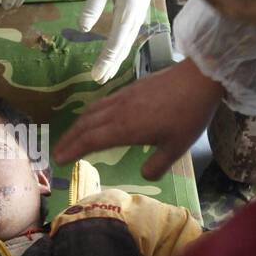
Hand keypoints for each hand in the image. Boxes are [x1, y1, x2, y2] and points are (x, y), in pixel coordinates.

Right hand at [54, 57, 223, 179]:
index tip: (59, 160)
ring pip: (92, 111)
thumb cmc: (189, 115)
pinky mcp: (131, 89)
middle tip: (57, 152)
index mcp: (125, 128)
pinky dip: (90, 113)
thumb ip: (158, 165)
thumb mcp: (177, 148)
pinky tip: (94, 117)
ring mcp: (123, 97)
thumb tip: (144, 176)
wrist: (198, 79)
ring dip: (77, 126)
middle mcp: (118, 111)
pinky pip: (102, 102)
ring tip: (71, 137)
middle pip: (85, 125)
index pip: (91, 140)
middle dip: (69, 140)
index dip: (73, 150)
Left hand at [80, 0, 177, 84]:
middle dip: (112, 63)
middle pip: (124, 45)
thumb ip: (93, 6)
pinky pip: (131, 28)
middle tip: (99, 80)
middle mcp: (138, 13)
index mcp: (128, 10)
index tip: (95, 76)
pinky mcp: (141, 1)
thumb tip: (83, 28)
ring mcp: (141, 8)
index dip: (105, 61)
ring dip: (118, 54)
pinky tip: (118, 45)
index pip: (114, 43)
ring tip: (108, 68)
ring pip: (129, 38)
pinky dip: (123, 41)